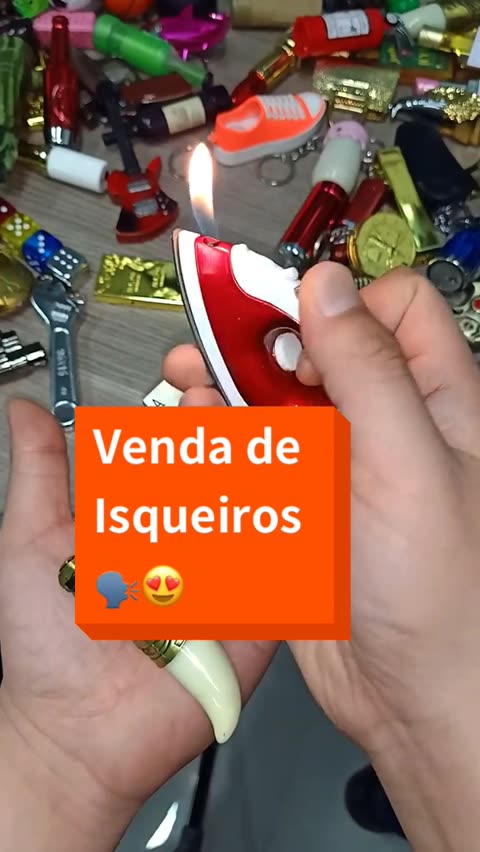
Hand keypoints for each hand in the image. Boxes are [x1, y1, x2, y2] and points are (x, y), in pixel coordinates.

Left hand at [0, 401, 275, 850]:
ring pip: (256, 516)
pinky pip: (282, 576)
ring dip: (264, 474)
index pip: (174, 453)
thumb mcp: (30, 545)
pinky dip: (296, 537)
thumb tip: (25, 412)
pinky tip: (303, 498)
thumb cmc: (45, 645)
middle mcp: (186, 543)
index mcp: (141, 520)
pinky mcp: (254, 620)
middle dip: (226, 436)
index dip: (185, 417)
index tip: (189, 388)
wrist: (77, 734)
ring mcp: (224, 579)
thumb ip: (40, 474)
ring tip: (264, 438)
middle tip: (225, 409)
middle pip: (222, 477)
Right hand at [163, 263, 479, 848]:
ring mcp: (340, 466)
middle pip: (317, 350)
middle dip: (260, 340)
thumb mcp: (408, 465)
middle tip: (213, 339)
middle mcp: (386, 424)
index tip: (290, 328)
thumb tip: (327, 285)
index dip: (337, 304)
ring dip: (230, 386)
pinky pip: (258, 457)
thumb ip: (369, 369)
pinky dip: (223, 441)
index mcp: (434, 400)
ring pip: (277, 402)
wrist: (414, 700)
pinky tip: (195, 432)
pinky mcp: (303, 507)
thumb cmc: (442, 596)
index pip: (389, 308)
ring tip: (188, 379)